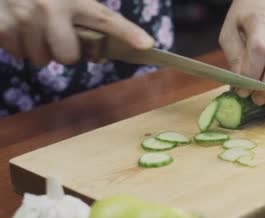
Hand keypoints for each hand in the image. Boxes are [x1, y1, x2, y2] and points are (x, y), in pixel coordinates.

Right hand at [0, 0, 153, 65]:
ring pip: (41, 59)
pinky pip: (17, 54)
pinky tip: (15, 26)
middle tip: (54, 34)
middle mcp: (50, 6)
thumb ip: (87, 17)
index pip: (106, 19)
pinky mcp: (2, 26)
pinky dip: (16, 44)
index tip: (147, 45)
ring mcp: (24, 17)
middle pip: (69, 56)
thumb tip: (109, 49)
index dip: (127, 33)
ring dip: (37, 48)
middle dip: (63, 51)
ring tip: (30, 25)